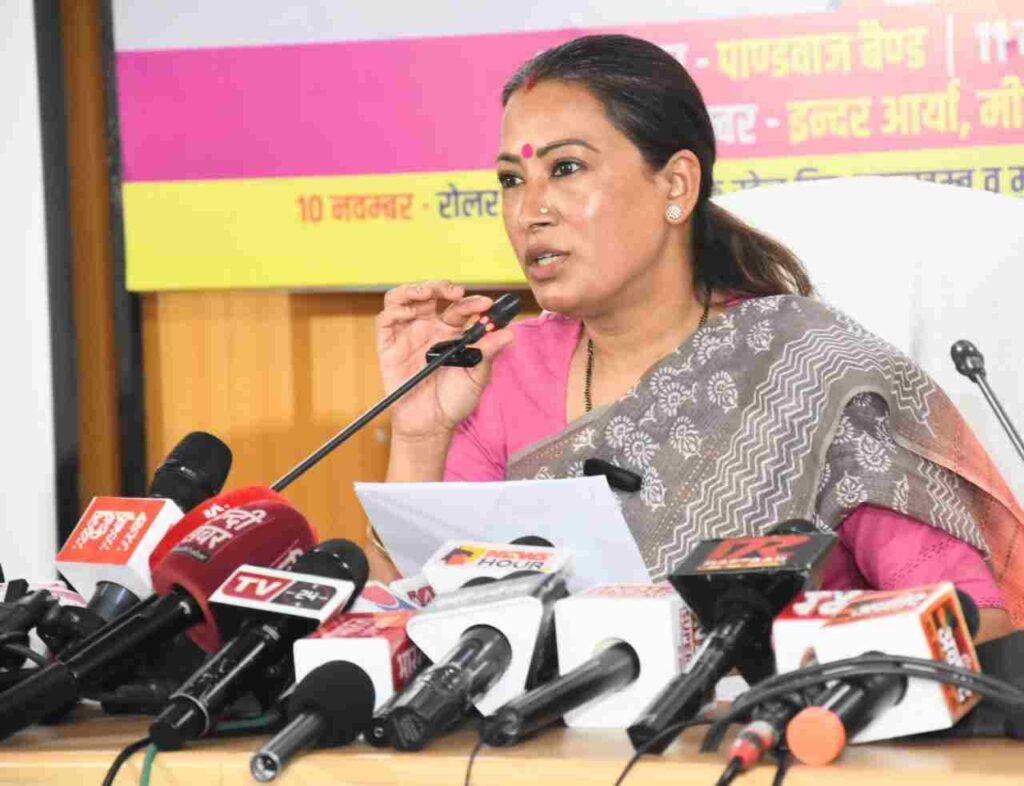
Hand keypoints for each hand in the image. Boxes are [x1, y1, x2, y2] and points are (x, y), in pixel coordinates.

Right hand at [375, 281, 514, 440]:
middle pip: (431, 295)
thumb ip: (489, 353)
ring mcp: (408, 335)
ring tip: (428, 292)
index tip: (486, 304)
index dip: (472, 302)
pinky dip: (395, 309)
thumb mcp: (477, 376)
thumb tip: (509, 333)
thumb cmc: (455, 401)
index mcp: (452, 332)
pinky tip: (408, 311)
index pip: (460, 307)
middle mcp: (429, 328)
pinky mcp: (389, 346)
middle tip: (455, 292)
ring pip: (405, 299)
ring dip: (415, 289)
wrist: (431, 425)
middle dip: (441, 286)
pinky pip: (386, 320)